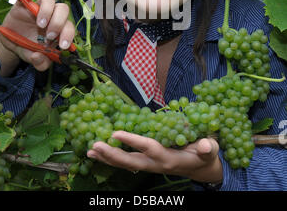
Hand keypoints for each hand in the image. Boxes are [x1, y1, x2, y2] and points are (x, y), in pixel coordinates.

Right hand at [0, 0, 74, 75]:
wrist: (11, 43)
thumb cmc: (29, 48)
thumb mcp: (35, 59)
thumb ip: (40, 63)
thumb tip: (39, 57)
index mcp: (58, 29)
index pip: (69, 27)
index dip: (69, 35)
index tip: (63, 45)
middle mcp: (51, 15)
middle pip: (63, 9)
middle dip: (59, 22)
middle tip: (50, 35)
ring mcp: (37, 8)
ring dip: (47, 11)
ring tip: (40, 24)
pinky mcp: (23, 4)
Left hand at [87, 131, 222, 182]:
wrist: (200, 168)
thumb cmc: (204, 155)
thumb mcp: (210, 150)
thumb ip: (207, 148)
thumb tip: (205, 145)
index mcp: (170, 159)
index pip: (149, 149)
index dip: (133, 141)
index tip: (116, 133)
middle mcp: (156, 165)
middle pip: (131, 162)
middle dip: (112, 154)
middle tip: (94, 145)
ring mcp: (150, 167)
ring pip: (126, 165)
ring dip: (107, 158)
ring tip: (90, 150)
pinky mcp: (146, 165)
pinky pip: (127, 164)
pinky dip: (112, 160)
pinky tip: (99, 154)